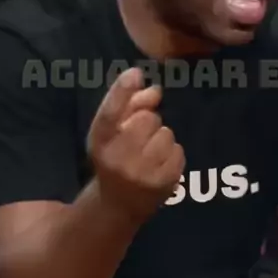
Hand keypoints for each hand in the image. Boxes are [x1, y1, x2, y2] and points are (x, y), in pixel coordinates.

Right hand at [87, 67, 184, 222]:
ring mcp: (142, 173)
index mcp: (100, 142)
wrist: (118, 204)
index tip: (135, 73)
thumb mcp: (110, 131)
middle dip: (148, 122)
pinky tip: (158, 165)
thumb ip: (128, 104)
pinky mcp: (163, 183)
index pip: (110, 113)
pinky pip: (178, 151)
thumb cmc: (113, 157)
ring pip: (166, 134)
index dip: (122, 92)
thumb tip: (155, 89)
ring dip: (160, 139)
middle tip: (138, 137)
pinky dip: (171, 154)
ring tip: (148, 153)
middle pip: (148, 119)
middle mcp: (118, 158)